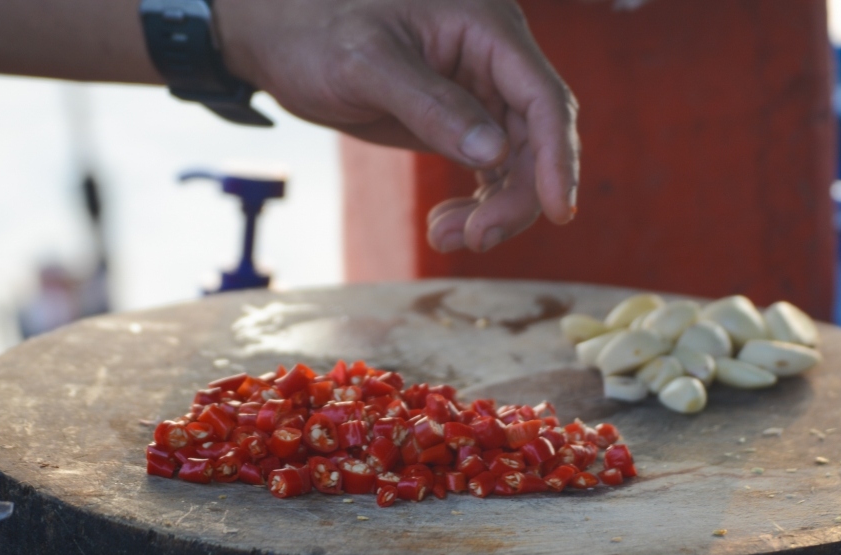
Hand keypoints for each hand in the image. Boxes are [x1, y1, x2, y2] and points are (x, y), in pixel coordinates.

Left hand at [215, 0, 579, 252]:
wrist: (282, 37)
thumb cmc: (316, 31)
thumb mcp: (366, 64)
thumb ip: (430, 105)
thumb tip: (492, 153)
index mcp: (485, 29)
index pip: (543, 97)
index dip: (557, 157)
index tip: (558, 211)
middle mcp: (492, 60)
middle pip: (535, 139)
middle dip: (515, 197)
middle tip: (474, 239)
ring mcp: (478, 92)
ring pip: (515, 162)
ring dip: (492, 208)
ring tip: (443, 236)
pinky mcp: (458, 120)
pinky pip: (489, 169)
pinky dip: (475, 204)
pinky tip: (445, 225)